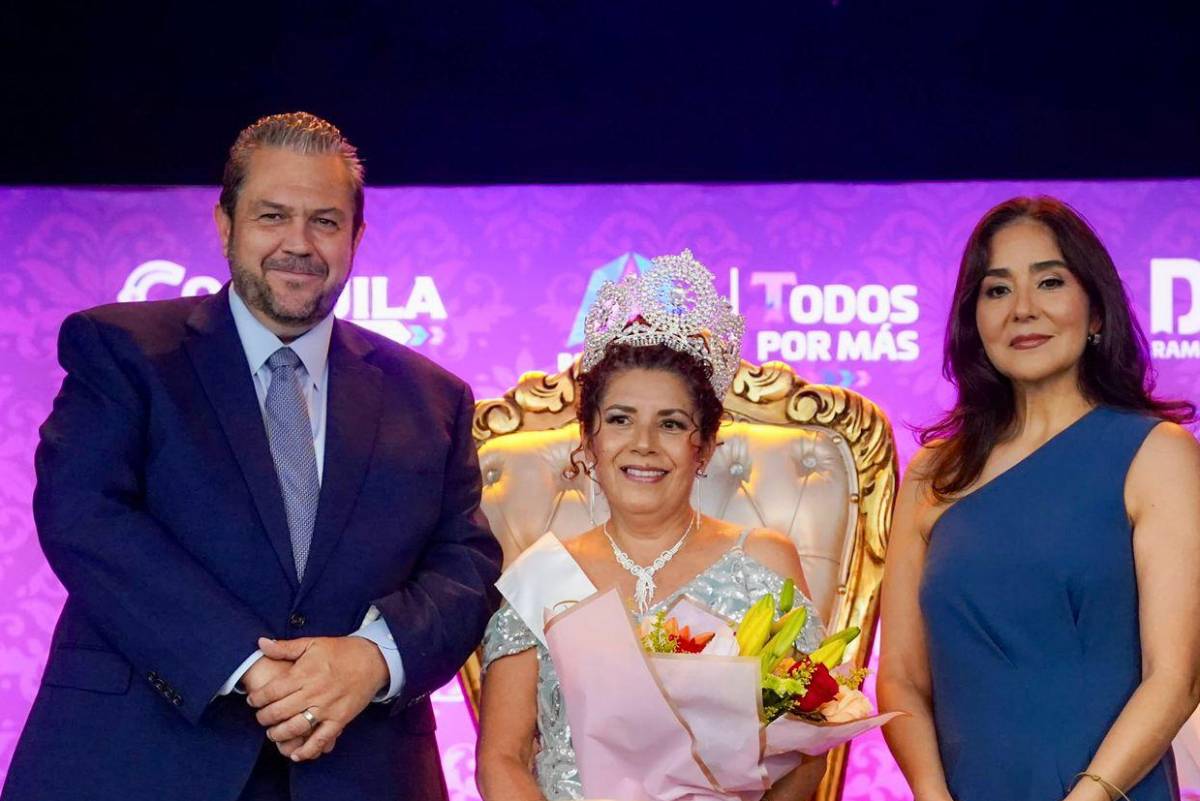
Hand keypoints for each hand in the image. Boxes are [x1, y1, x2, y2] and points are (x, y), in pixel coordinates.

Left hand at [247, 636, 388, 761]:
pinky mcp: (340, 719)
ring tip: (273, 733)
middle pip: (279, 711)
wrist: (373, 659)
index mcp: (304, 673)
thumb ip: (285, 647)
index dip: (257, 698)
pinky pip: (321, 739)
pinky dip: (307, 750)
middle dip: (264, 718)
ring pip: (296, 728)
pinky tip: (295, 754)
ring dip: (279, 734)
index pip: (272, 691)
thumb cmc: (341, 650)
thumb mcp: (313, 643)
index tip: (253, 700)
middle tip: (261, 718)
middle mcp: (314, 692)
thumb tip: (261, 643)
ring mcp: (327, 708)